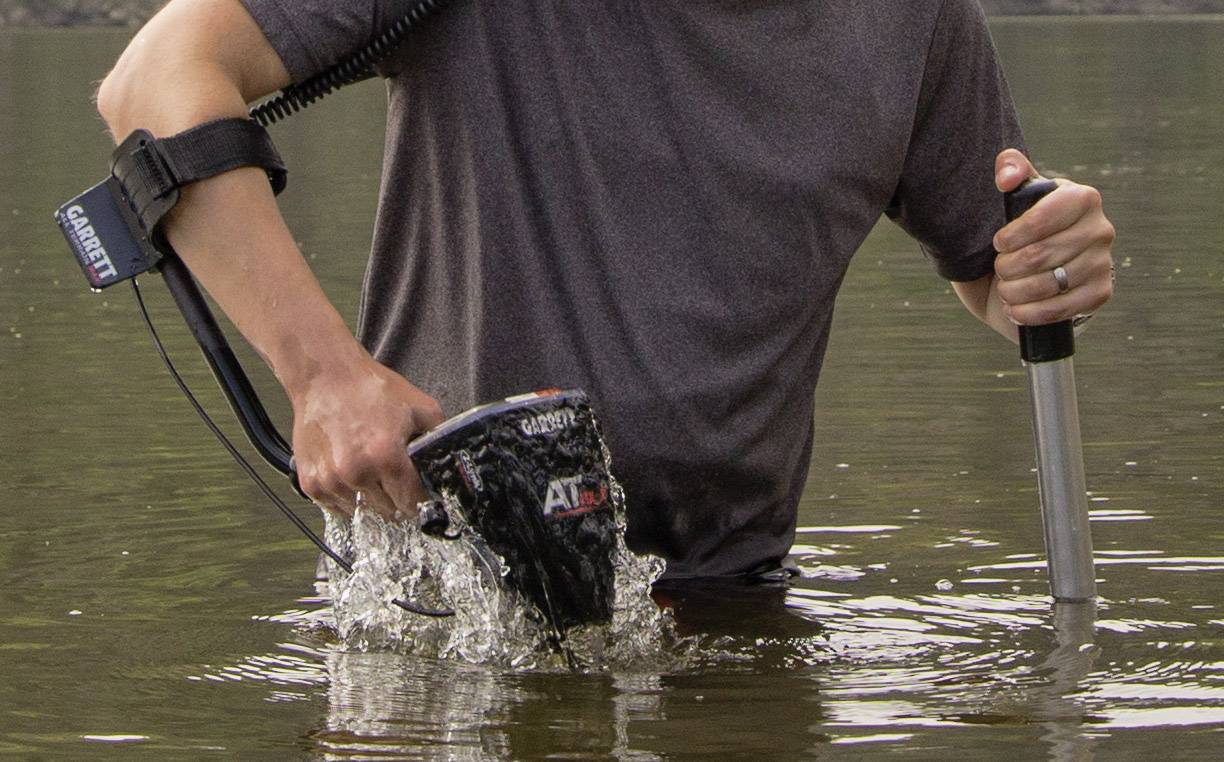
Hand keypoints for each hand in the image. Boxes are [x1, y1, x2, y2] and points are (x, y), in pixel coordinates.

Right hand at [289, 352, 443, 520]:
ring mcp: (331, 481)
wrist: (325, 376)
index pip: (412, 502)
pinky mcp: (310, 483)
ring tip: (370, 472)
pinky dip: (347, 498)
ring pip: (362, 511)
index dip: (421, 500)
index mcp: (387, 457)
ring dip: (370, 499)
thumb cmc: (370, 390)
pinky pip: (337, 507)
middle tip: (395, 480)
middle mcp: (357, 473)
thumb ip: (438, 439)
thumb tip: (449, 463)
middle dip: (397, 499)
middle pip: (389, 511)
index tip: (420, 495)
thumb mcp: (420, 407)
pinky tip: (350, 475)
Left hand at [992, 149, 1114, 325]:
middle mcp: (1100, 229)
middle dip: (1007, 268)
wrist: (1046, 269)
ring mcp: (1103, 263)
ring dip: (1013, 291)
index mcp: (1082, 199)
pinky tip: (1015, 309)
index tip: (998, 244)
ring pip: (1044, 284)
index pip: (1038, 220)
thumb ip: (1011, 172)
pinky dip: (1027, 313)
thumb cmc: (1028, 229)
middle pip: (1037, 256)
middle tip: (1000, 269)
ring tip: (1005, 289)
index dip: (1009, 238)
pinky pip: (1058, 309)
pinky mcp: (1100, 293)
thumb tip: (1007, 176)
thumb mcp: (1020, 198)